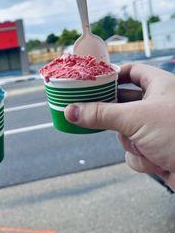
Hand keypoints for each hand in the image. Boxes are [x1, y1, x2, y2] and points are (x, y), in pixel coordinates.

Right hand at [64, 64, 174, 189]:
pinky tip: (155, 161)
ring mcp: (157, 128)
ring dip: (131, 143)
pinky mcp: (156, 150)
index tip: (93, 82)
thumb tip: (72, 111)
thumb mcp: (135, 119)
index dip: (112, 75)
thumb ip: (100, 114)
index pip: (131, 71)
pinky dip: (140, 158)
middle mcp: (159, 105)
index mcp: (161, 85)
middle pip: (122, 104)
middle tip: (93, 115)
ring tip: (146, 146)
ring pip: (125, 131)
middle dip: (115, 118)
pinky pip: (134, 150)